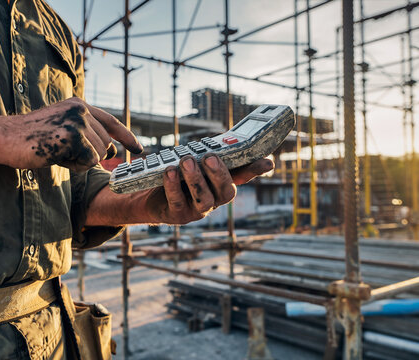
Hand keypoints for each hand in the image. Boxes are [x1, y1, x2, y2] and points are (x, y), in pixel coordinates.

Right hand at [5, 97, 142, 171]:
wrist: (4, 138)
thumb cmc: (29, 138)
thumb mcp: (61, 128)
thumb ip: (85, 133)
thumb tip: (111, 150)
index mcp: (79, 104)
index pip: (112, 121)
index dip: (128, 137)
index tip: (138, 149)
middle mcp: (82, 110)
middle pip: (106, 144)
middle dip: (90, 156)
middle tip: (62, 154)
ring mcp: (78, 122)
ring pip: (99, 154)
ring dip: (81, 162)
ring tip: (57, 153)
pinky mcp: (74, 136)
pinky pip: (89, 162)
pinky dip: (75, 167)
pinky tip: (57, 158)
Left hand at [141, 155, 273, 224]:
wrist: (151, 198)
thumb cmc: (176, 176)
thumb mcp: (191, 163)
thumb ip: (205, 154)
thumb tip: (219, 138)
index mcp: (221, 184)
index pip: (242, 177)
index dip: (255, 170)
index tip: (268, 161)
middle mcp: (214, 199)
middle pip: (226, 192)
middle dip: (220, 173)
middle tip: (209, 156)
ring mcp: (197, 210)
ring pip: (204, 199)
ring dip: (196, 179)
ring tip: (186, 161)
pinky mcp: (177, 215)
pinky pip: (177, 201)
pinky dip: (172, 186)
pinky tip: (168, 172)